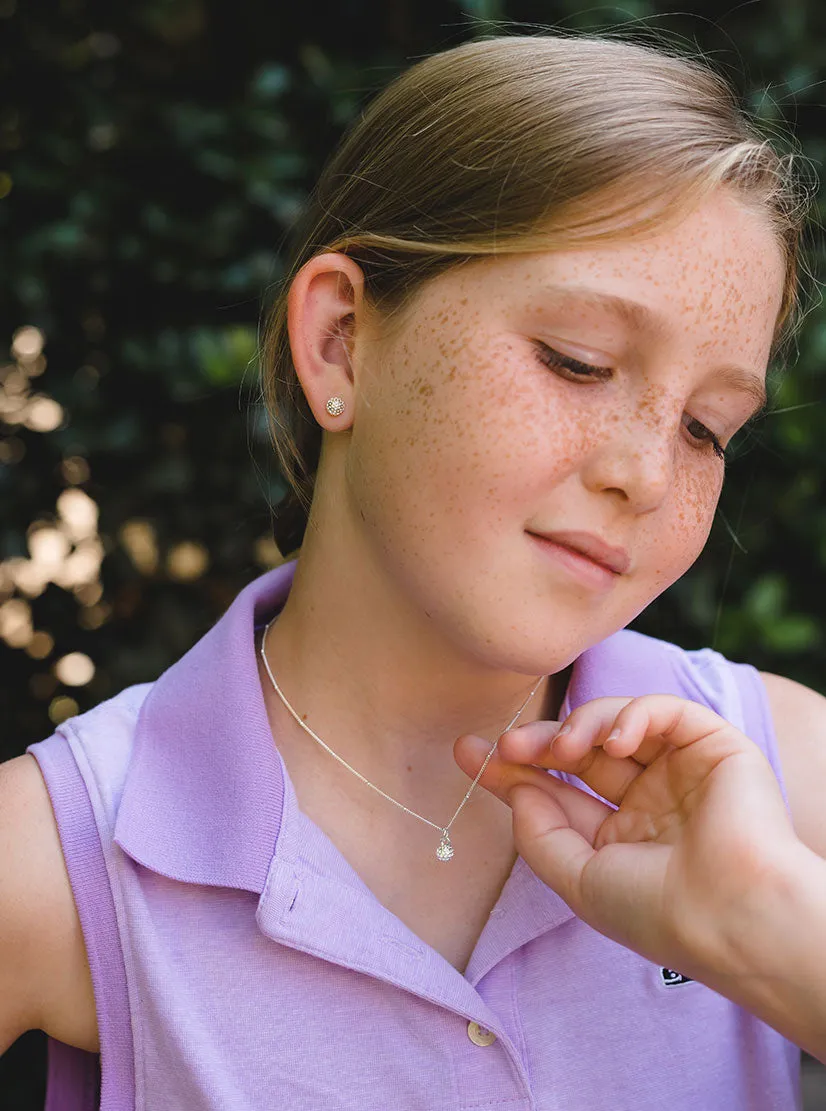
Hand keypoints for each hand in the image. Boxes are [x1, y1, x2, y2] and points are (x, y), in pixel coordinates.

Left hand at [454, 695, 802, 982]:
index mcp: (621, 836)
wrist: (731, 915)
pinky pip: (665, 711)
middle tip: (506, 744)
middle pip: (580, 752)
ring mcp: (680, 770)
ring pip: (616, 723)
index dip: (513, 770)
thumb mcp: (578, 879)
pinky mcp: (712, 745)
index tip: (467, 751)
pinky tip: (616, 742)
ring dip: (579, 727)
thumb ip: (539, 832)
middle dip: (537, 743)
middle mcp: (649, 799)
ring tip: (561, 748)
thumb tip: (516, 789)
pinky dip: (633, 715)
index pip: (558, 791)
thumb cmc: (656, 909)